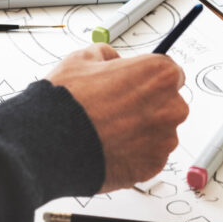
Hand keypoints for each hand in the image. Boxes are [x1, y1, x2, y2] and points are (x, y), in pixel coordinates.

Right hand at [47, 44, 188, 191]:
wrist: (51, 142)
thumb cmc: (68, 101)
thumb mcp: (83, 59)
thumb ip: (106, 56)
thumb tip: (111, 60)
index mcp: (159, 75)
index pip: (170, 74)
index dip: (149, 80)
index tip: (136, 86)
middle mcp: (170, 106)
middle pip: (169, 104)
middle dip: (148, 106)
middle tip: (117, 110)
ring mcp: (164, 139)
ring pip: (160, 132)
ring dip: (142, 132)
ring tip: (110, 132)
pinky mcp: (153, 165)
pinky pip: (150, 156)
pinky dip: (135, 154)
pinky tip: (111, 149)